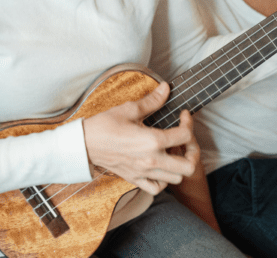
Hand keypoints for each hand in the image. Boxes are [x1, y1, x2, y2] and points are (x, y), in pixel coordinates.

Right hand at [83, 82, 198, 194]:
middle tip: (186, 140)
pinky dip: (164, 179)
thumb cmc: (104, 125)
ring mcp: (144, 172)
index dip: (188, 122)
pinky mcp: (135, 179)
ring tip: (173, 152)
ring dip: (180, 165)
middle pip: (189, 165)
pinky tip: (161, 166)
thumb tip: (166, 88)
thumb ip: (152, 101)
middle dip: (193, 151)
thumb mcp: (129, 109)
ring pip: (177, 178)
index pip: (185, 135)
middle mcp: (152, 160)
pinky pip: (158, 187)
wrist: (84, 144)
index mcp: (152, 141)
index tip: (182, 115)